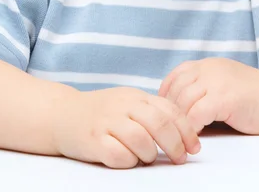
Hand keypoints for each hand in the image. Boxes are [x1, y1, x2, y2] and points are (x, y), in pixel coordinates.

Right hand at [52, 87, 201, 168]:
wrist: (63, 114)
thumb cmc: (103, 112)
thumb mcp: (129, 103)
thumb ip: (152, 111)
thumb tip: (184, 133)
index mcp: (136, 96)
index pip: (170, 110)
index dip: (186, 130)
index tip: (194, 148)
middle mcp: (123, 106)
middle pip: (159, 124)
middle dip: (175, 145)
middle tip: (179, 158)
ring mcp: (107, 122)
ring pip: (141, 140)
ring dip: (150, 154)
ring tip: (146, 158)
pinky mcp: (93, 140)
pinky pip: (118, 155)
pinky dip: (128, 161)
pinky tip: (126, 159)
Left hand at [158, 58, 258, 134]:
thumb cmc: (252, 96)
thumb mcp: (224, 80)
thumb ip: (204, 85)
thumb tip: (180, 102)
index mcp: (208, 64)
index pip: (177, 74)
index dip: (166, 92)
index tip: (164, 109)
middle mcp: (210, 69)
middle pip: (177, 89)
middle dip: (171, 110)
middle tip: (172, 127)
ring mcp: (217, 82)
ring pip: (184, 101)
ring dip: (180, 121)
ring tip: (182, 134)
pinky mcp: (224, 99)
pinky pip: (197, 114)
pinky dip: (192, 126)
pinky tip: (196, 135)